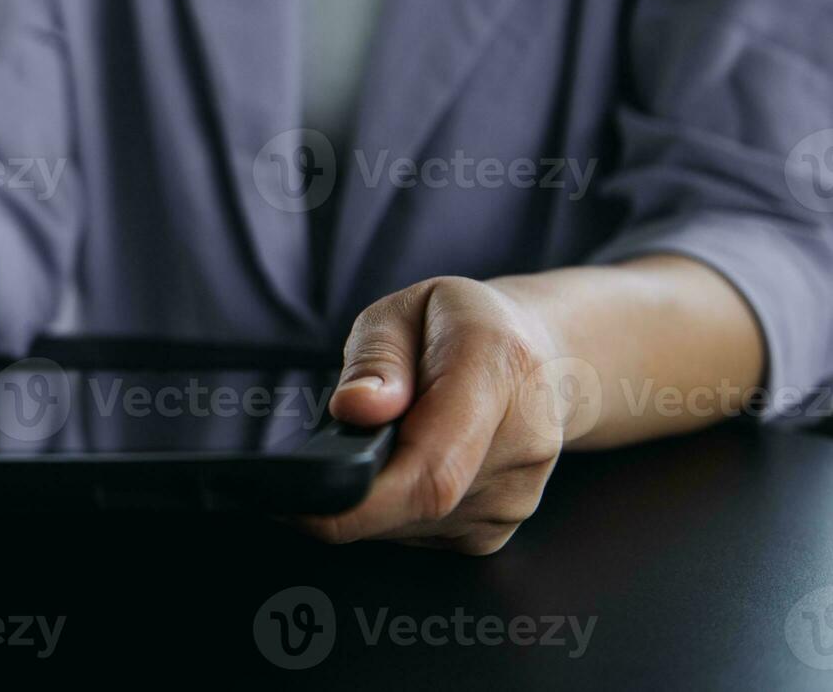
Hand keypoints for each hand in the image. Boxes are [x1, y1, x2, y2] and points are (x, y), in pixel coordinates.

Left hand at [300, 276, 569, 554]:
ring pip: (413, 523)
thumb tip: (355, 411)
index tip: (300, 506)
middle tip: (329, 452)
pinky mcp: (500, 528)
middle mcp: (524, 441)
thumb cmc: (460, 327)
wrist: (543, 358)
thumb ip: (375, 358)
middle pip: (416, 501)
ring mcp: (517, 494)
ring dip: (376, 496)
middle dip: (354, 488)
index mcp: (498, 369)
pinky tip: (405, 463)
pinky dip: (397, 507)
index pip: (433, 465)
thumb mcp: (403, 311)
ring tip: (385, 440)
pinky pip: (424, 532)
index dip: (361, 500)